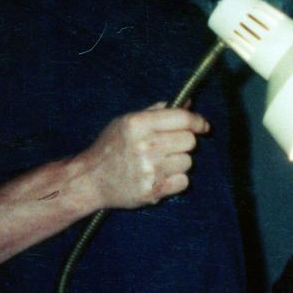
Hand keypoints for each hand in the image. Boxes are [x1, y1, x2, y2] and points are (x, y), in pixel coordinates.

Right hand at [80, 104, 209, 210]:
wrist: (89, 179)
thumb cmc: (110, 148)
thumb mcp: (126, 121)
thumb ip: (158, 111)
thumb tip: (188, 102)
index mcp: (137, 124)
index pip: (182, 118)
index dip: (197, 121)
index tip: (202, 126)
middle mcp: (144, 146)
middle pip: (189, 141)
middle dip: (184, 143)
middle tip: (168, 147)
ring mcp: (149, 170)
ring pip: (188, 162)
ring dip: (178, 163)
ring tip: (158, 164)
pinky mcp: (153, 190)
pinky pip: (184, 182)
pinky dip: (175, 181)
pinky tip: (159, 177)